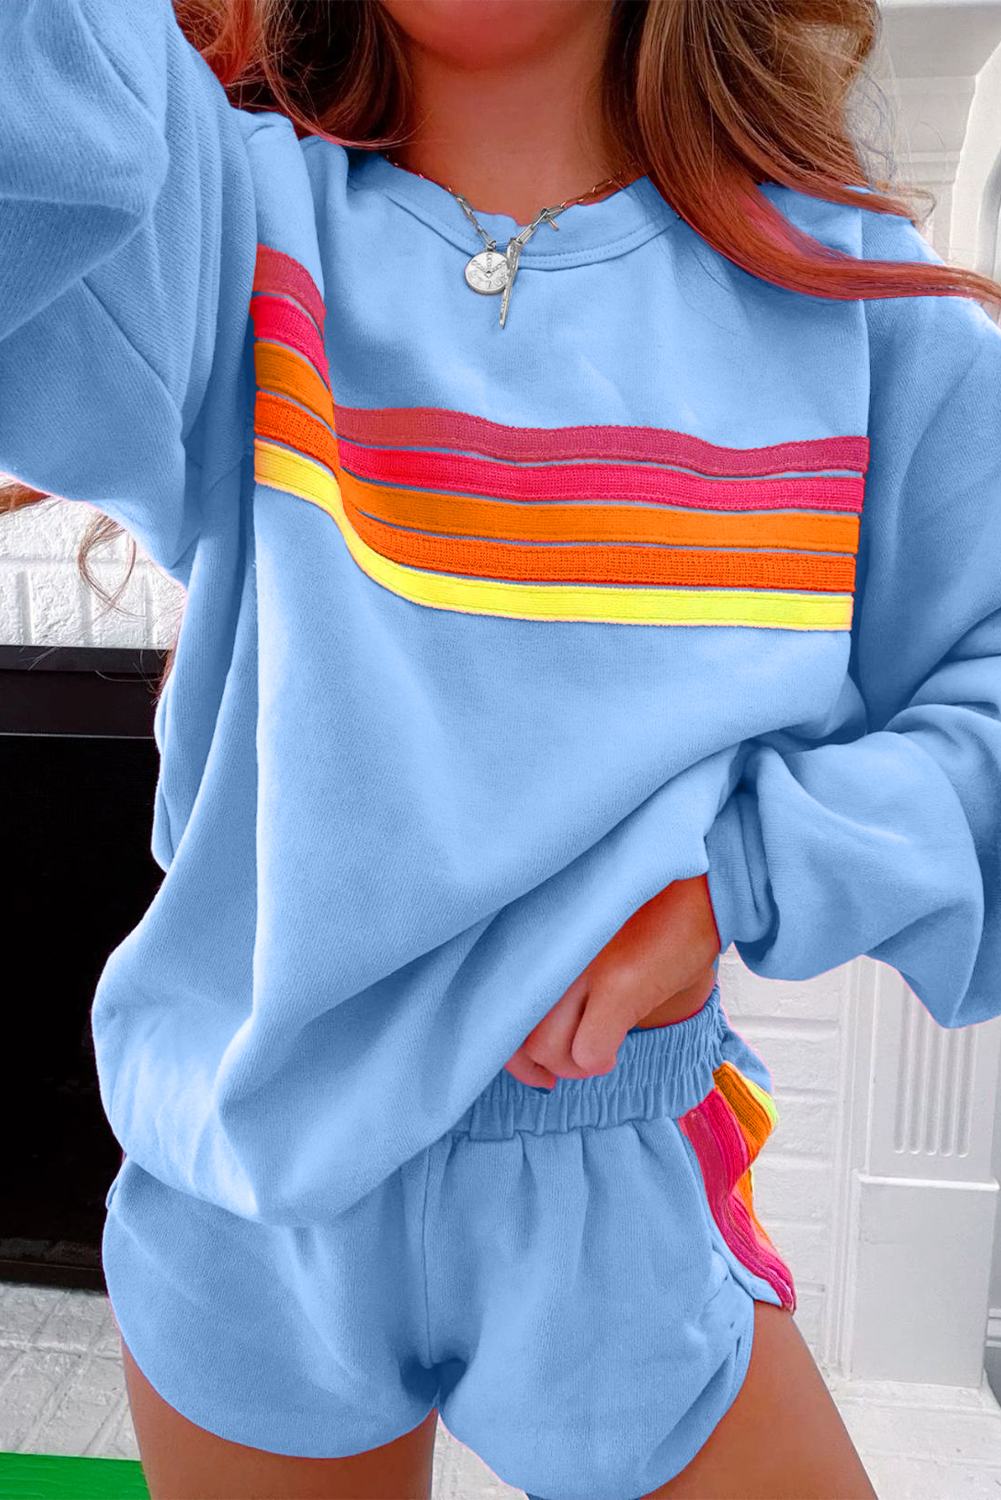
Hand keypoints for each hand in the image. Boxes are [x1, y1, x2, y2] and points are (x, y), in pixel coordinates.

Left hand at [504, 873, 721, 1088]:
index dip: (510, 1047)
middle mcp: (546, 946)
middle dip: (539, 1064)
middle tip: (563, 1066)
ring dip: (573, 1063)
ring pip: (545, 1048)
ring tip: (598, 1049)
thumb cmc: (644, 905)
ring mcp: (580, 964)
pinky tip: (615, 1045)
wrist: (701, 880)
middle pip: (514, 1032)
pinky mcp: (618, 982)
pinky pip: (590, 1051)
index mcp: (532, 932)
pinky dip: (600, 1059)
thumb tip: (535, 1022)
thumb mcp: (582, 928)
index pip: (492, 1003)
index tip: (532, 1065)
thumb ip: (552, 961)